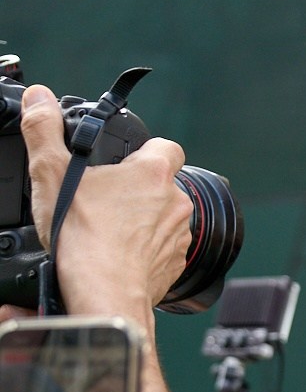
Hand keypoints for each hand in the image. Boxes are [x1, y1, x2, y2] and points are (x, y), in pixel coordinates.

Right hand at [16, 83, 190, 319]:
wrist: (104, 294)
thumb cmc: (82, 237)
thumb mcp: (51, 174)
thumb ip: (44, 131)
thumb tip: (40, 98)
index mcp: (154, 174)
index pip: (166, 146)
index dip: (147, 149)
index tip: (125, 159)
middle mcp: (176, 203)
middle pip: (162, 184)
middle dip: (137, 189)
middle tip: (104, 198)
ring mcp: (180, 237)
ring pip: (163, 218)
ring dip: (142, 220)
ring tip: (107, 229)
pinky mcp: (176, 266)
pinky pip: (162, 250)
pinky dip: (144, 250)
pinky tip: (118, 255)